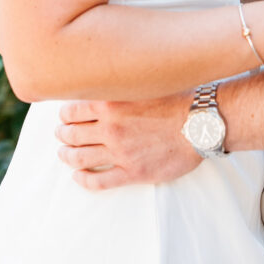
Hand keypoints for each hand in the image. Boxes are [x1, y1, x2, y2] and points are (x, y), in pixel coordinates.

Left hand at [56, 93, 200, 190]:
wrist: (201, 123)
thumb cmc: (178, 99)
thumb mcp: (144, 83)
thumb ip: (121, 87)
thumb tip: (106, 82)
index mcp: (111, 102)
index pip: (72, 110)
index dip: (65, 115)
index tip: (66, 117)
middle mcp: (110, 127)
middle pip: (71, 134)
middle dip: (62, 134)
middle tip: (61, 135)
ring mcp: (120, 151)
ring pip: (78, 157)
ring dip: (66, 156)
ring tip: (64, 154)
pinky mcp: (132, 172)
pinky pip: (98, 181)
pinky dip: (83, 180)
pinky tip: (78, 177)